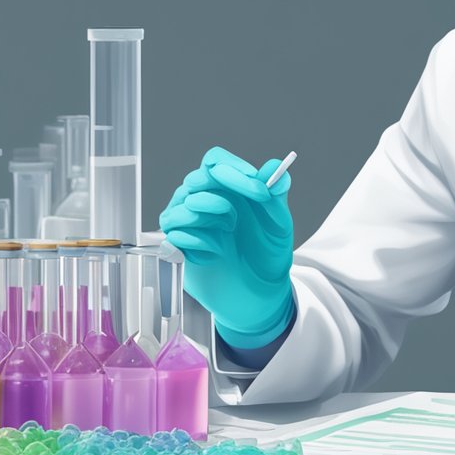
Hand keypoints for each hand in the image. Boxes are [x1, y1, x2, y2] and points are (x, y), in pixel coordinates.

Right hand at [159, 147, 295, 348]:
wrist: (259, 293)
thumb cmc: (267, 254)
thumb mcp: (278, 223)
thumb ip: (275, 194)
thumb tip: (275, 166)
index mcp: (227, 188)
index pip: (215, 161)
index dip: (232, 169)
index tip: (257, 188)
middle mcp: (203, 199)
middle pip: (196, 178)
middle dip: (222, 193)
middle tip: (241, 214)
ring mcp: (187, 222)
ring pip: (183, 202)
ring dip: (210, 214)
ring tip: (229, 231)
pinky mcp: (177, 247)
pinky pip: (175, 233)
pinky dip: (199, 240)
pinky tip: (216, 253)